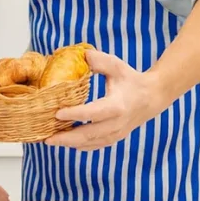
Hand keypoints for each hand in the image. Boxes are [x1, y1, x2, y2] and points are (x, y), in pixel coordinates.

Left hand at [45, 49, 163, 150]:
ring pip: (90, 143)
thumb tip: (80, 55)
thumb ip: (98, 61)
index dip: (75, 114)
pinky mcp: (115, 138)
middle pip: (89, 135)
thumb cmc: (132, 80)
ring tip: (51, 140)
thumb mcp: (116, 66)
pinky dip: (80, 146)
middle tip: (47, 138)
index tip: (57, 113)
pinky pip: (95, 146)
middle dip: (66, 138)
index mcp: (117, 105)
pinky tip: (67, 143)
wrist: (152, 98)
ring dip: (70, 143)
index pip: (93, 113)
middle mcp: (117, 123)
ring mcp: (116, 133)